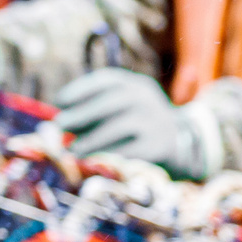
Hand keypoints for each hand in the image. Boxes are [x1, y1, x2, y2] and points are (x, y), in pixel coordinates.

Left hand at [53, 68, 212, 176]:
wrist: (182, 143)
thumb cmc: (140, 124)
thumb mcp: (124, 109)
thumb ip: (95, 112)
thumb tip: (62, 124)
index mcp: (136, 85)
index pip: (106, 81)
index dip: (80, 89)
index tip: (59, 101)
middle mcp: (147, 99)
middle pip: (110, 103)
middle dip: (81, 114)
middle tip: (59, 125)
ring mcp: (155, 122)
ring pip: (118, 128)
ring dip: (91, 140)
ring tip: (71, 150)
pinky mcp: (159, 146)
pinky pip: (129, 150)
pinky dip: (107, 155)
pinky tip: (92, 160)